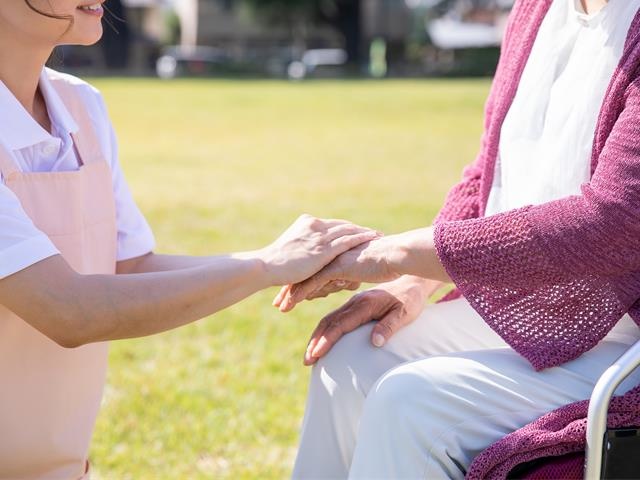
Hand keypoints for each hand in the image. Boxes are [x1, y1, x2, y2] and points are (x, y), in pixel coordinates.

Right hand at [258, 214, 379, 285]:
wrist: (266, 266)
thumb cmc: (274, 264)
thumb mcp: (290, 250)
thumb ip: (302, 248)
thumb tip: (308, 257)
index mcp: (306, 223)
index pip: (332, 225)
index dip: (347, 228)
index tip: (359, 231)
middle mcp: (314, 225)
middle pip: (343, 226)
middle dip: (359, 229)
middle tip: (375, 233)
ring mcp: (319, 236)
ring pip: (348, 231)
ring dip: (365, 233)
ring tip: (379, 235)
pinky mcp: (323, 249)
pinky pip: (347, 241)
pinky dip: (361, 238)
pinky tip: (372, 239)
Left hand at [274, 227, 449, 311]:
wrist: (397, 255)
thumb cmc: (387, 264)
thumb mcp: (364, 271)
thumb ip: (352, 274)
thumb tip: (347, 279)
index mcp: (336, 257)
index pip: (313, 269)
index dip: (300, 281)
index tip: (288, 293)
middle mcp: (331, 257)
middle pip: (304, 273)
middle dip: (289, 288)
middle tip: (277, 302)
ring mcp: (332, 261)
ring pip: (305, 278)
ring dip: (291, 293)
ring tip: (280, 307)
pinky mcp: (336, 266)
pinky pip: (313, 282)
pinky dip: (300, 293)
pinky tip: (291, 303)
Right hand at [301, 276, 441, 364]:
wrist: (413, 281)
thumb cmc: (411, 300)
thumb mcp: (405, 313)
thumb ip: (389, 326)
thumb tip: (375, 343)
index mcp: (365, 304)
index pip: (340, 324)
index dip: (327, 340)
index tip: (316, 354)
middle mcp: (355, 302)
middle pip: (329, 322)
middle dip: (316, 341)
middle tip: (307, 361)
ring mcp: (354, 302)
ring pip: (329, 319)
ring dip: (317, 336)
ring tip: (310, 354)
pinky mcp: (355, 304)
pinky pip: (335, 317)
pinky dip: (324, 329)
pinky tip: (321, 340)